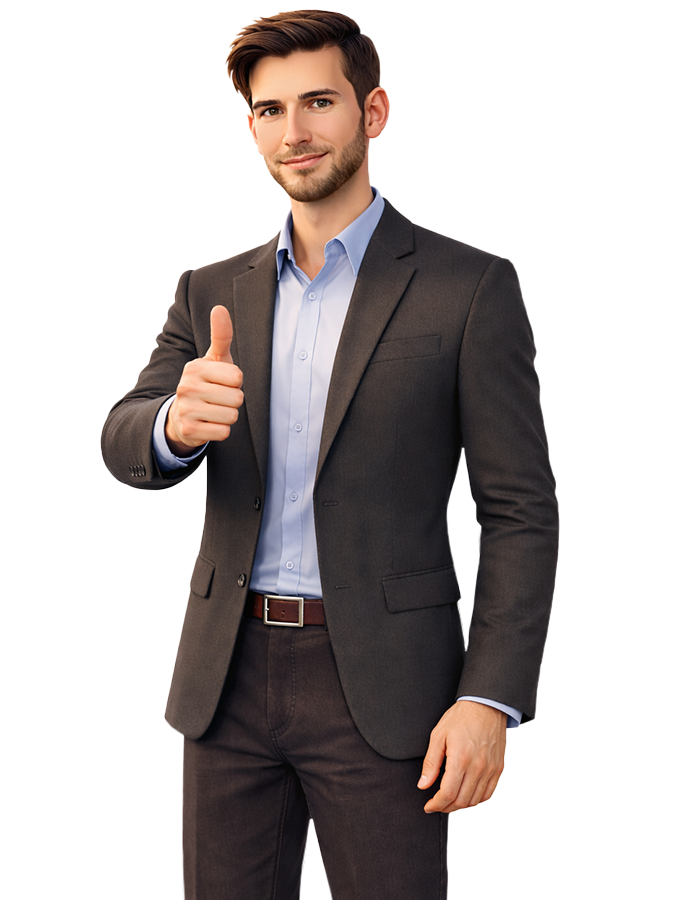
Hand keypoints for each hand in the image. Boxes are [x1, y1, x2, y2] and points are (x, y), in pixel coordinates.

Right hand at [166, 306, 243, 455]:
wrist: (181, 415)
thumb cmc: (206, 383)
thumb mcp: (213, 359)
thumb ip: (221, 335)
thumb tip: (220, 308)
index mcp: (195, 368)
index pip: (237, 378)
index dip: (235, 383)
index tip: (223, 383)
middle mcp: (187, 387)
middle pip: (237, 399)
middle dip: (233, 401)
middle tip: (218, 398)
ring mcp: (186, 410)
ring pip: (231, 416)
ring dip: (228, 416)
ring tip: (215, 410)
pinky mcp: (189, 431)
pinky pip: (223, 432)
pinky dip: (221, 430)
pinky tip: (209, 423)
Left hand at [418, 700, 506, 813]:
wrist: (486, 705)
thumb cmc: (462, 717)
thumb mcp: (438, 736)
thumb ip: (431, 763)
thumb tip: (423, 784)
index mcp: (460, 759)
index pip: (448, 793)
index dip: (436, 804)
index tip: (429, 806)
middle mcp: (478, 767)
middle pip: (461, 801)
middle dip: (446, 807)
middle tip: (437, 804)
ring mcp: (490, 769)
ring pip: (475, 800)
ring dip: (460, 805)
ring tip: (450, 801)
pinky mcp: (498, 768)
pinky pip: (488, 793)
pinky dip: (476, 799)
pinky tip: (467, 795)